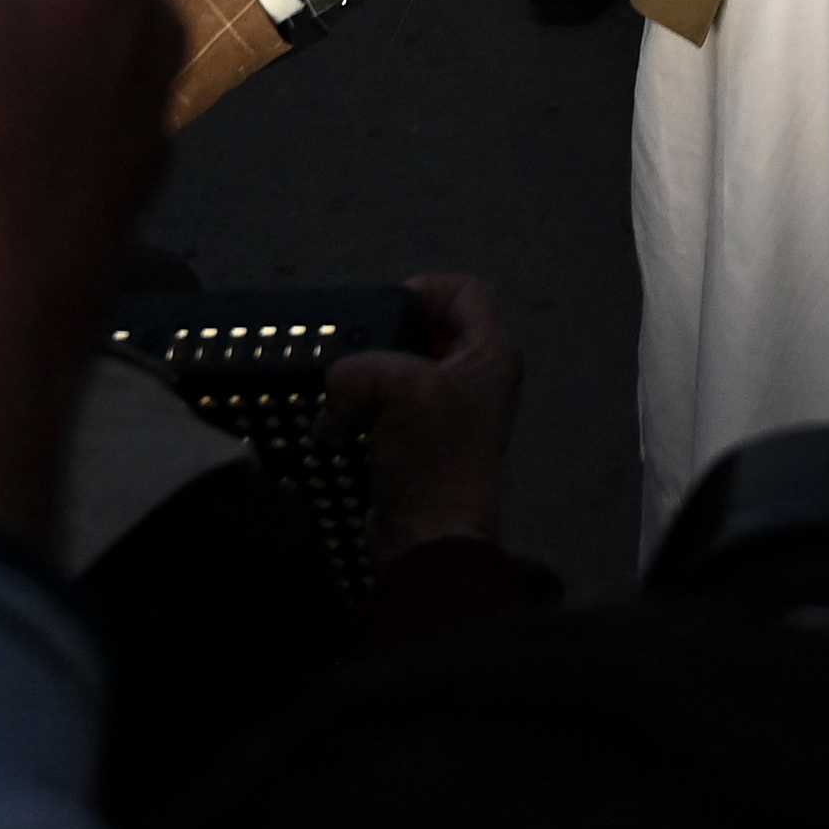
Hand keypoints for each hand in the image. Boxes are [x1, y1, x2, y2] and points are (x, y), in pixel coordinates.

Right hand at [318, 274, 518, 560]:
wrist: (428, 538)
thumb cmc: (431, 456)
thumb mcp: (396, 386)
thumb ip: (358, 367)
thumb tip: (338, 397)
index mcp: (491, 354)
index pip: (465, 291)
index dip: (425, 290)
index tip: (385, 315)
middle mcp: (477, 379)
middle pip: (428, 329)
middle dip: (385, 338)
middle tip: (356, 353)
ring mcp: (450, 413)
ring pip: (400, 369)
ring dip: (366, 379)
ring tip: (343, 394)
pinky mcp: (420, 442)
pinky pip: (386, 407)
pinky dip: (360, 411)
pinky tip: (340, 426)